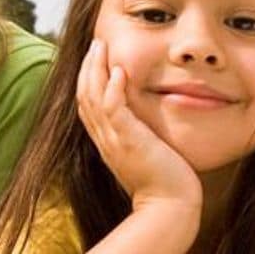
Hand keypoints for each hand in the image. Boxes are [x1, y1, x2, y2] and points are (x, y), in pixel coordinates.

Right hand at [76, 39, 200, 210]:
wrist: (169, 208)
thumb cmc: (165, 186)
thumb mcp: (146, 157)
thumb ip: (141, 139)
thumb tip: (148, 128)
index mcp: (108, 143)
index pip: (88, 106)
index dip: (88, 81)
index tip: (96, 60)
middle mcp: (106, 140)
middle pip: (84, 97)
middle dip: (88, 68)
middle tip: (95, 45)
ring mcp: (114, 141)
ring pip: (93, 98)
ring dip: (96, 70)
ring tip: (101, 47)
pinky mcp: (129, 141)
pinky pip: (113, 109)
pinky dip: (114, 88)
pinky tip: (119, 71)